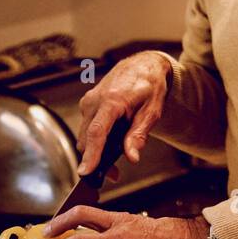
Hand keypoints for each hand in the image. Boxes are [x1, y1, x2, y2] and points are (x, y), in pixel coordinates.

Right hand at [76, 51, 171, 174]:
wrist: (143, 64)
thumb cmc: (150, 85)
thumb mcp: (152, 111)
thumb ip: (139, 134)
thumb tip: (132, 156)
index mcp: (112, 101)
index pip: (97, 132)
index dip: (91, 154)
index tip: (85, 172)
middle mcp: (95, 100)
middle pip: (87, 139)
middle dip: (96, 160)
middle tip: (114, 173)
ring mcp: (88, 101)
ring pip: (85, 135)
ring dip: (95, 150)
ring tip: (116, 158)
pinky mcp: (87, 104)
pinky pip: (87, 127)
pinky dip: (95, 139)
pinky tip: (111, 141)